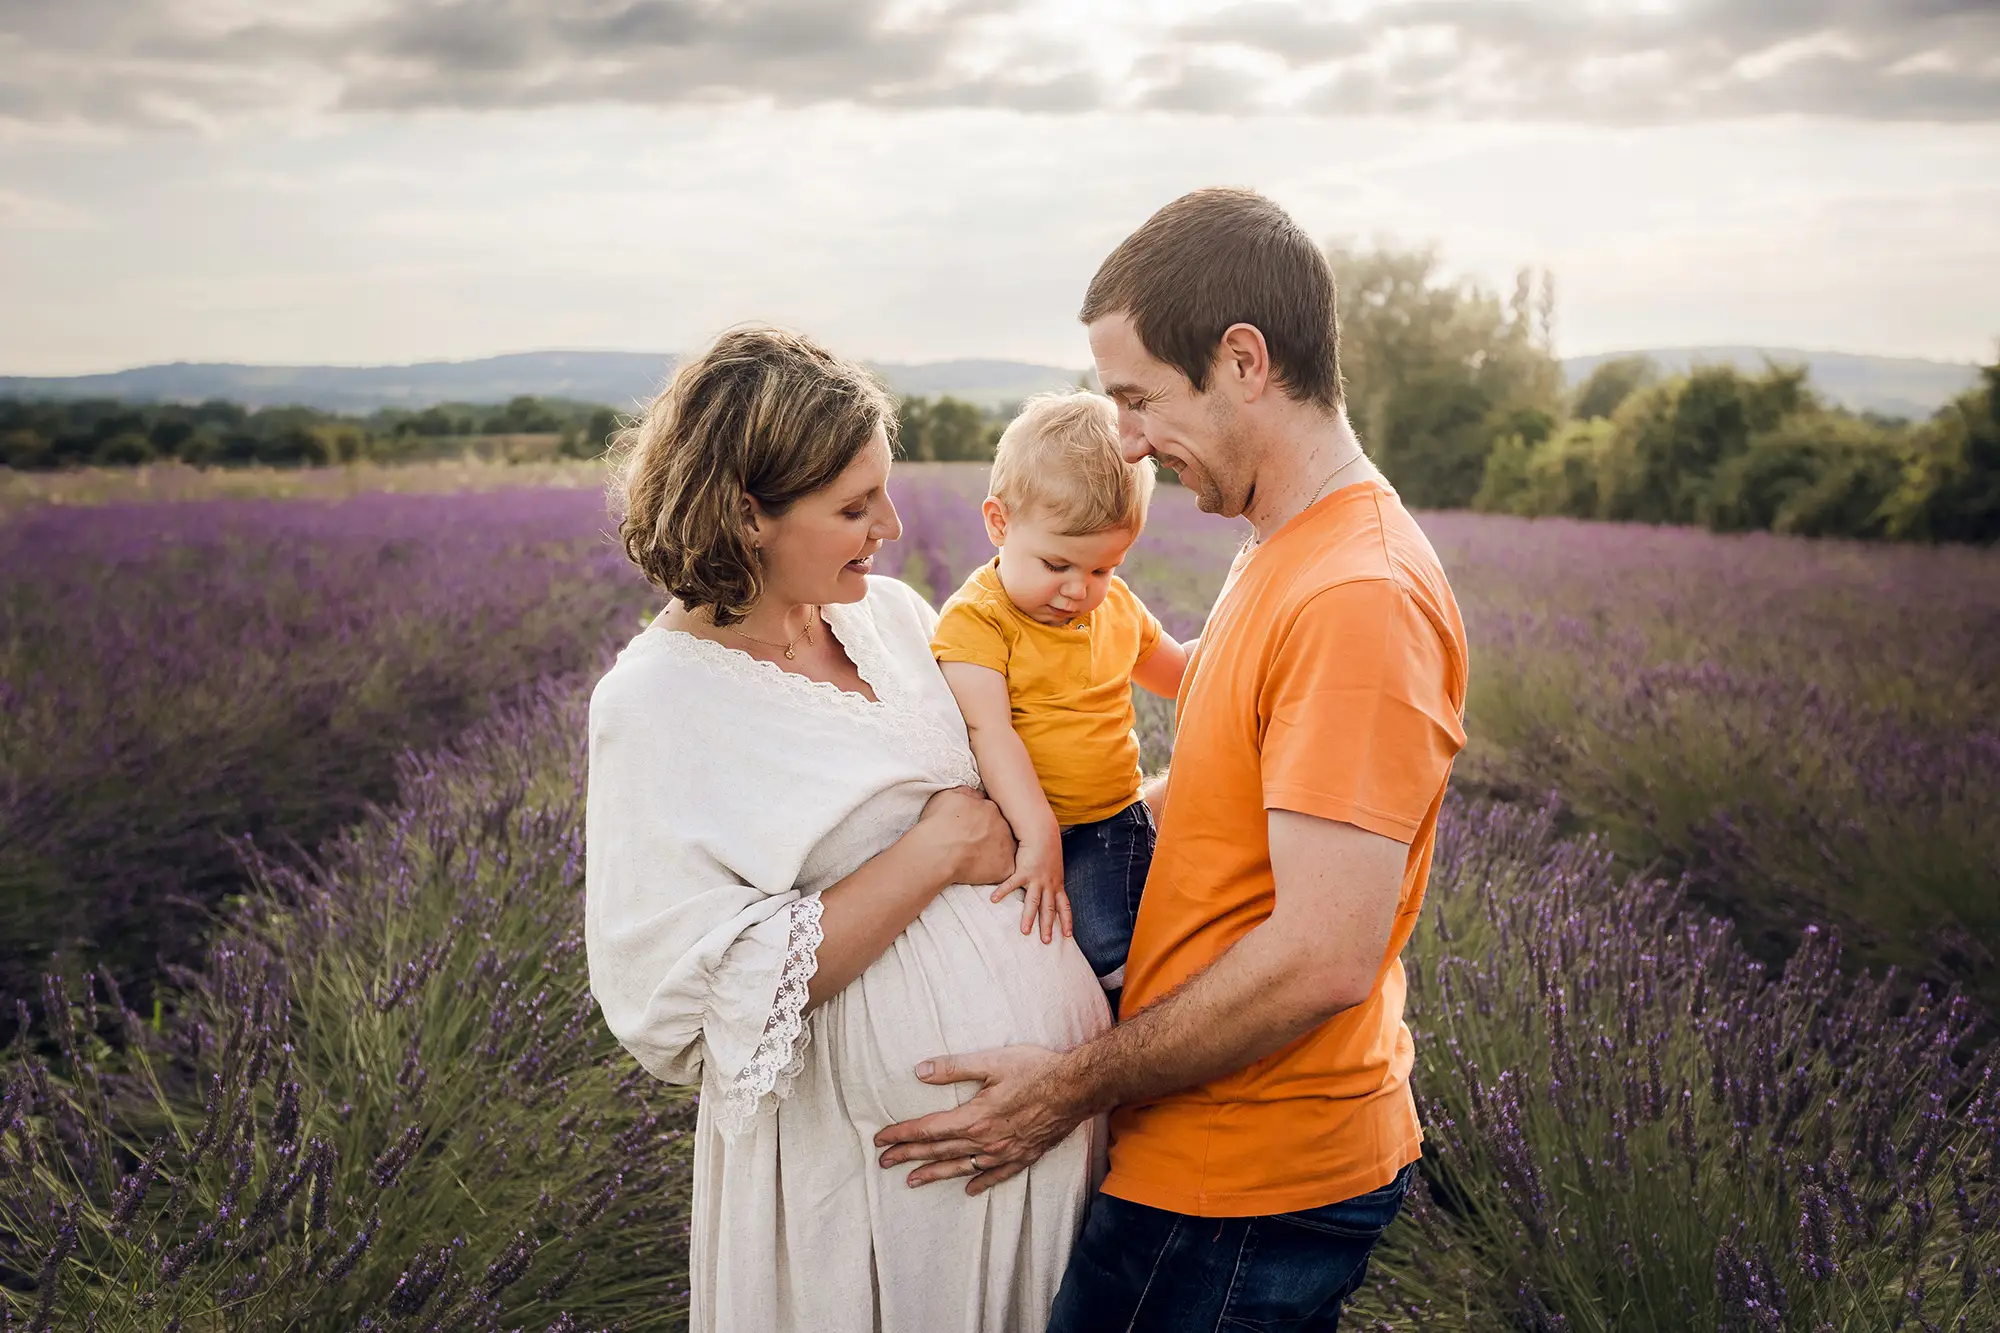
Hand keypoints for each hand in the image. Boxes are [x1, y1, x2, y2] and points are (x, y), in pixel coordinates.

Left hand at [874, 1045, 1083, 1194]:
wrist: (1078, 1087)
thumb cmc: (1036, 1069)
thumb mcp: (992, 1061)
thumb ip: (954, 1068)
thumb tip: (920, 1071)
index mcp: (975, 1118)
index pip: (928, 1130)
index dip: (902, 1135)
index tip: (881, 1139)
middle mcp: (986, 1141)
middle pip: (939, 1151)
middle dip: (908, 1156)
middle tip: (884, 1162)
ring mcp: (1005, 1152)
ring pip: (961, 1167)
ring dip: (934, 1174)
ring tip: (912, 1181)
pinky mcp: (1023, 1156)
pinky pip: (996, 1175)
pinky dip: (979, 1182)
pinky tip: (968, 1190)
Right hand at [917, 787, 1016, 886]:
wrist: (936, 852)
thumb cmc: (938, 824)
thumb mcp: (948, 795)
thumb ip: (966, 793)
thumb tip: (976, 794)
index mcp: (990, 808)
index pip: (991, 812)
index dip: (980, 820)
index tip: (971, 828)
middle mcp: (1003, 825)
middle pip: (1000, 829)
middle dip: (989, 835)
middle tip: (973, 844)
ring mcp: (1006, 847)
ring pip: (1005, 848)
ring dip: (995, 852)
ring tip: (976, 859)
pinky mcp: (1005, 868)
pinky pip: (1006, 869)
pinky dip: (996, 871)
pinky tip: (982, 872)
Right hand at [991, 834, 1068, 942]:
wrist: (1044, 832)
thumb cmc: (1047, 848)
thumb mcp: (1054, 866)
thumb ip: (1051, 878)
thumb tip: (1048, 888)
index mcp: (1056, 884)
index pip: (1064, 906)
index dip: (1066, 921)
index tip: (1068, 935)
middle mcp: (1048, 884)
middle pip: (1049, 909)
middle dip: (1048, 926)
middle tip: (1046, 941)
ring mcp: (1037, 879)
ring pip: (1033, 902)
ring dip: (1029, 917)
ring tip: (1024, 931)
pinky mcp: (1024, 870)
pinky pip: (1012, 883)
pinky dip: (1002, 891)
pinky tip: (994, 899)